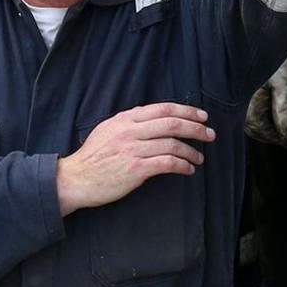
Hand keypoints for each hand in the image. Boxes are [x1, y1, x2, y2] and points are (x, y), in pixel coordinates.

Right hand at [54, 103, 215, 214]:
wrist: (76, 178)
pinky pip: (167, 164)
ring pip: (172, 145)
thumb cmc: (93, 156)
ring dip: (191, 151)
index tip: (201, 116)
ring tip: (198, 157)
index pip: (162, 109)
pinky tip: (188, 169)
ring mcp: (133, 149)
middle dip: (196, 128)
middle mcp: (131, 131)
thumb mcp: (108, 129)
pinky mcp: (136, 169)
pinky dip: (182, 165)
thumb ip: (129, 123)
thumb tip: (152, 119)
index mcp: (126, 119)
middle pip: (172, 123)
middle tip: (210, 134)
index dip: (186, 111)